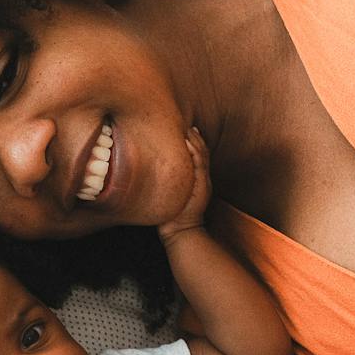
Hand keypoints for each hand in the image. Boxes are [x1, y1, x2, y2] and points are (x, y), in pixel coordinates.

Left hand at [157, 126, 211, 242]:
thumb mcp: (169, 193)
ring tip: (187, 128)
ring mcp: (204, 181)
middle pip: (202, 150)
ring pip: (203, 155)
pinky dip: (195, 152)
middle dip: (195, 136)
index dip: (192, 140)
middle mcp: (202, 177)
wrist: (181, 232)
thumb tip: (150, 167)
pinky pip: (200, 165)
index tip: (183, 128)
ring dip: (195, 140)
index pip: (197, 154)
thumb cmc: (171, 214)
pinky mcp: (202, 186)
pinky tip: (187, 142)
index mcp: (196, 178)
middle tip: (185, 122)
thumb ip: (166, 179)